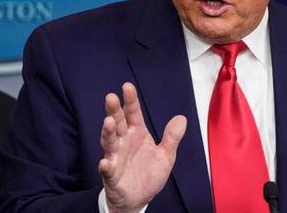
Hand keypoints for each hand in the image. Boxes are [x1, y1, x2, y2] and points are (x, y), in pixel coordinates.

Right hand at [98, 82, 186, 212]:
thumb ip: (172, 137)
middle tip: (110, 97)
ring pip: (109, 142)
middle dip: (114, 111)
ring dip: (108, 133)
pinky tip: (105, 162)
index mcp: (137, 134)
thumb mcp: (166, 155)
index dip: (130, 101)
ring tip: (109, 123)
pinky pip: (107, 170)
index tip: (127, 87)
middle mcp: (124, 142)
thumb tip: (182, 118)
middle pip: (118, 123)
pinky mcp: (112, 175)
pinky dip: (105, 166)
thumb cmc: (149, 174)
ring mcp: (116, 157)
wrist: (139, 199)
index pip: (133, 114)